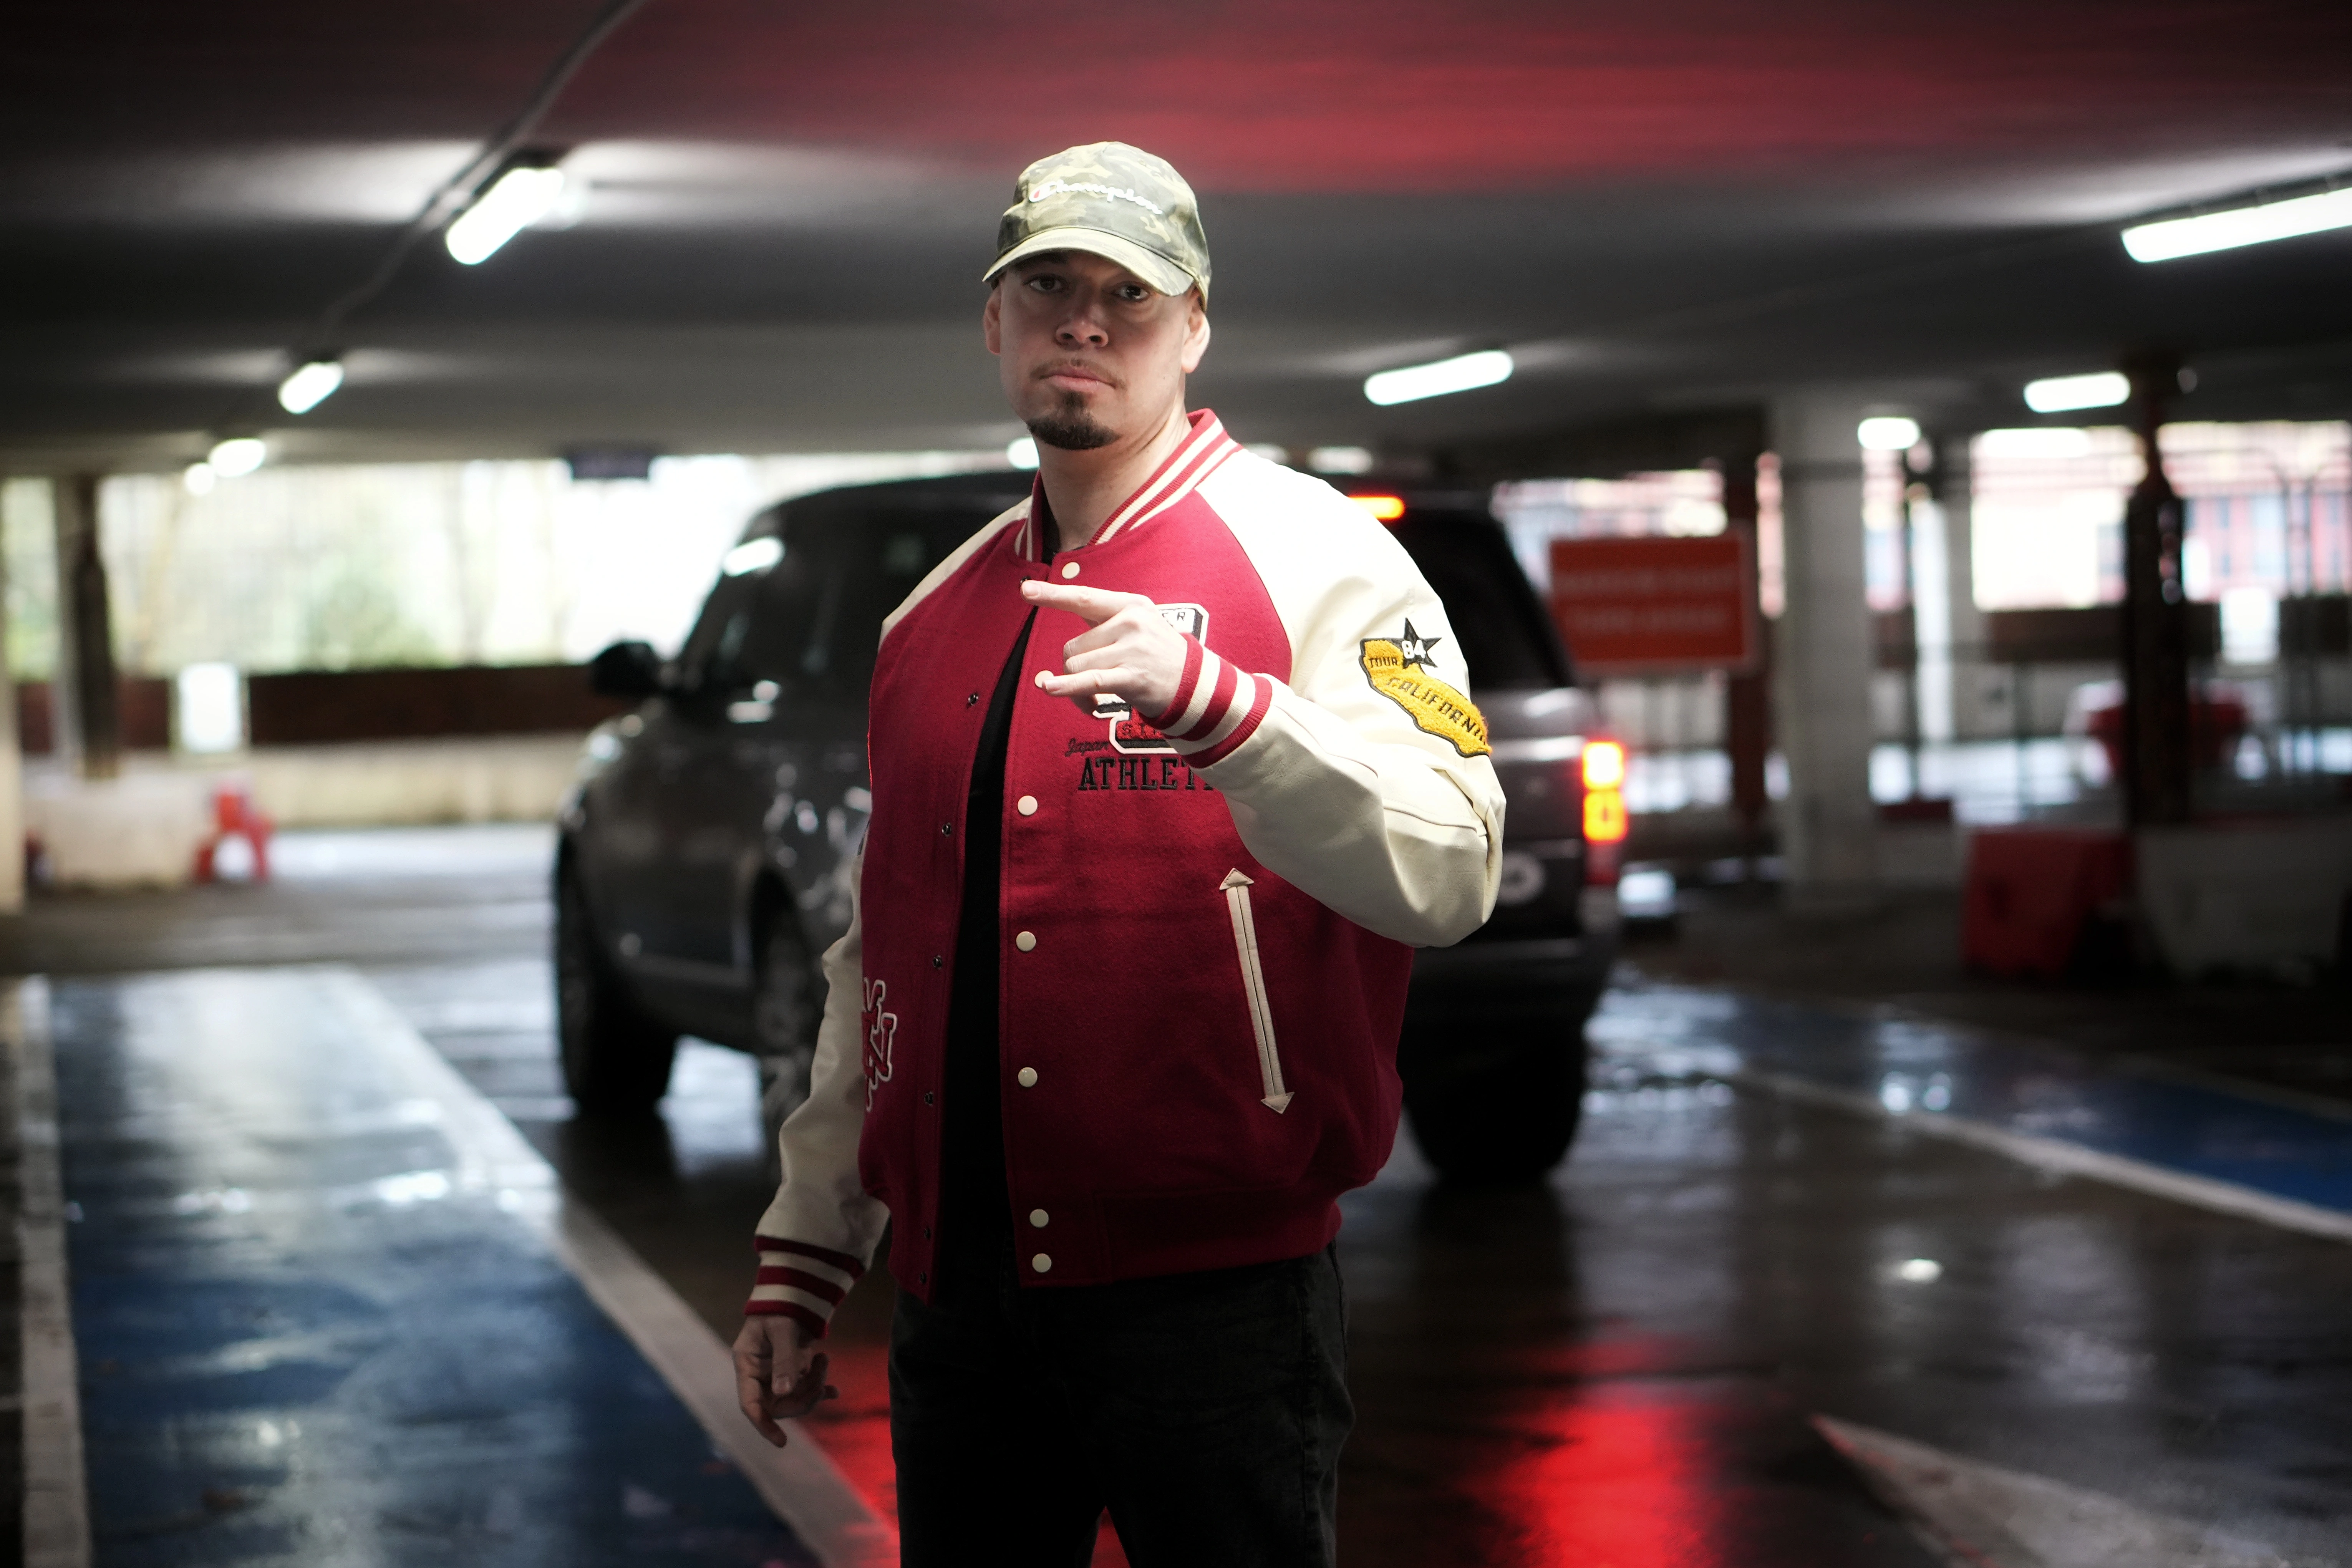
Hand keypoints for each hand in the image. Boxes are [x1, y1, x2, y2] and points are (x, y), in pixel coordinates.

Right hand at [732, 1315, 836, 1447]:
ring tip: (824, 1359)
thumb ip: (784, 1360)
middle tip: (822, 1372)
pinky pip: (804, 1390)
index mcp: (747, 1364)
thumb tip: (785, 1392)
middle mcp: (758, 1375)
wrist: (793, 1294)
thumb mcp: (783, 1330)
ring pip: (795, 1398)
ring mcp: (774, 1375)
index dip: (763, 1425)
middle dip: (804, 1395)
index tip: (781, 1442)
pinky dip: (819, 1389)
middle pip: (778, 1405)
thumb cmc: (782, 1308)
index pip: (750, 1404)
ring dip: (814, 1386)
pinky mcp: (790, 1373)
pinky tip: (834, 1390)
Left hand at [1022, 580, 1188, 719]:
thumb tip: (1057, 661)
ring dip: (1077, 689)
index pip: (1085, 598)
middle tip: (1093, 684)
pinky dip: (1067, 687)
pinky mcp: (1133, 676)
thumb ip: (1100, 629)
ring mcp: (1133, 648)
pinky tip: (1050, 688)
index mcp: (1131, 605)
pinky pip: (1089, 680)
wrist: (1196, 685)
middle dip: (1075, 668)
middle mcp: (1131, 622)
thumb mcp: (1136, 629)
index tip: (1025, 590)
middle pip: (1073, 646)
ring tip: (1096, 698)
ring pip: (1076, 667)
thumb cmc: (1158, 657)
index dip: (1053, 595)